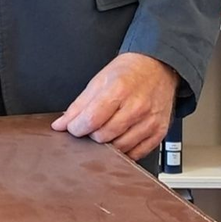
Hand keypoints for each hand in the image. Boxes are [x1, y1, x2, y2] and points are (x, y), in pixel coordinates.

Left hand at [50, 53, 177, 160]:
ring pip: (120, 148)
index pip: (91, 120)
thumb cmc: (128, 72)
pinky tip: (121, 137)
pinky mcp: (159, 132)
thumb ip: (78, 105)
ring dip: (108, 143)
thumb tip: (61, 124)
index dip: (76, 127)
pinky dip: (124, 150)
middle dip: (91, 134)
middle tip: (92, 125)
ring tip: (107, 129)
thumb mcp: (98, 81)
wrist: (158, 67)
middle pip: (104, 136)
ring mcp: (150, 121)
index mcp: (118, 90)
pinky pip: (137, 153)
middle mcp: (137, 107)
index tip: (73, 127)